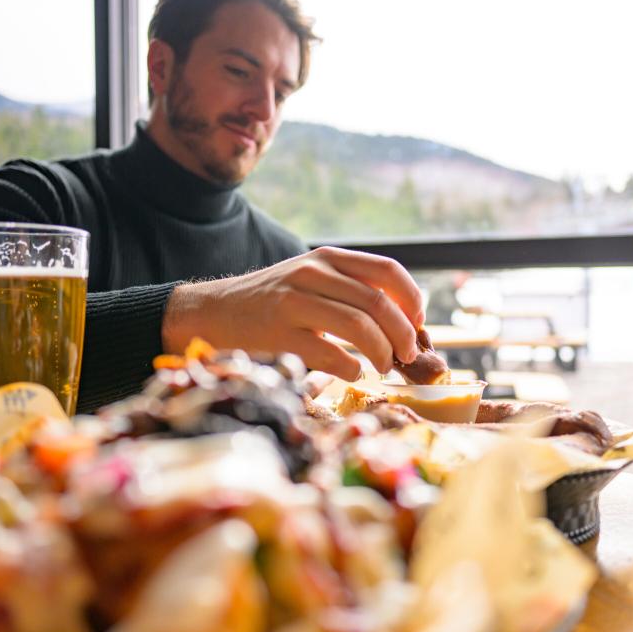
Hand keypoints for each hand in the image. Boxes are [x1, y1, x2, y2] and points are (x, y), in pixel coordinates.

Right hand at [162, 247, 424, 379]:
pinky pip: (331, 355)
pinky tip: (352, 372)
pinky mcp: (279, 334)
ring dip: (382, 354)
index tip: (418, 323)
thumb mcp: (311, 280)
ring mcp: (295, 303)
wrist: (214, 311)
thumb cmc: (271, 302)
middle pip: (378, 303)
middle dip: (403, 335)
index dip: (412, 299)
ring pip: (360, 328)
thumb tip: (404, 321)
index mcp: (327, 258)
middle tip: (406, 355)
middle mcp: (313, 273)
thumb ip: (350, 289)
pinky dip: (352, 369)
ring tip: (382, 367)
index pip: (387, 270)